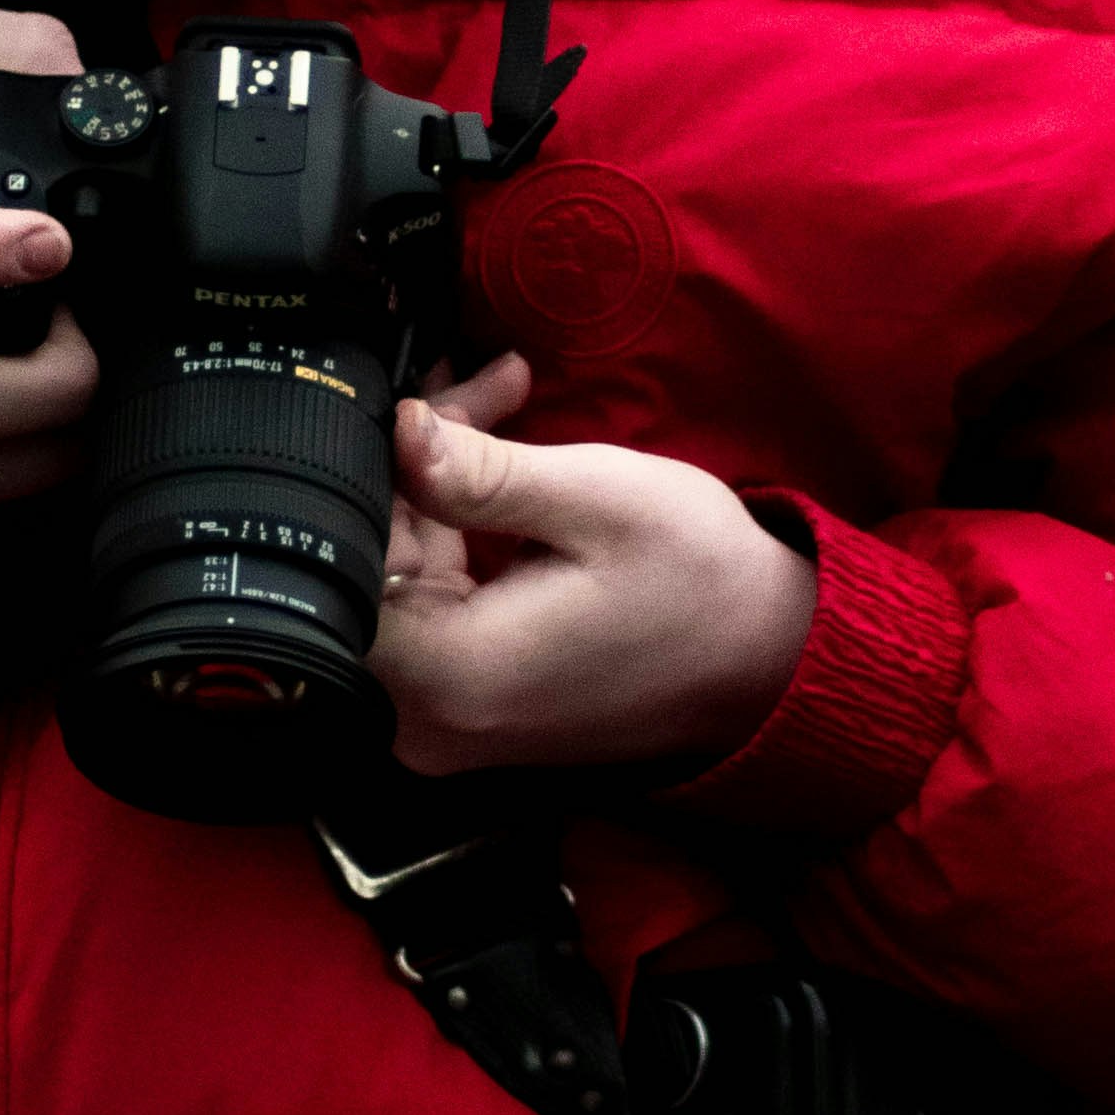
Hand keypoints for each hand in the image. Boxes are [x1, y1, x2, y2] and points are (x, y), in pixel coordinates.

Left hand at [369, 361, 817, 776]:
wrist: (771, 658)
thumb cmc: (699, 580)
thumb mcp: (593, 499)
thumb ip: (480, 472)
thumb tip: (396, 432)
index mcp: (450, 675)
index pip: (344, 559)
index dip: (376, 468)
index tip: (431, 402)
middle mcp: (431, 719)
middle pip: (370, 568)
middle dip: (414, 466)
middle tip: (480, 390)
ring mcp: (447, 725)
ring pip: (399, 581)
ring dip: (437, 492)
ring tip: (496, 408)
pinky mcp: (469, 710)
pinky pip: (432, 611)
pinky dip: (457, 540)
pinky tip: (498, 480)